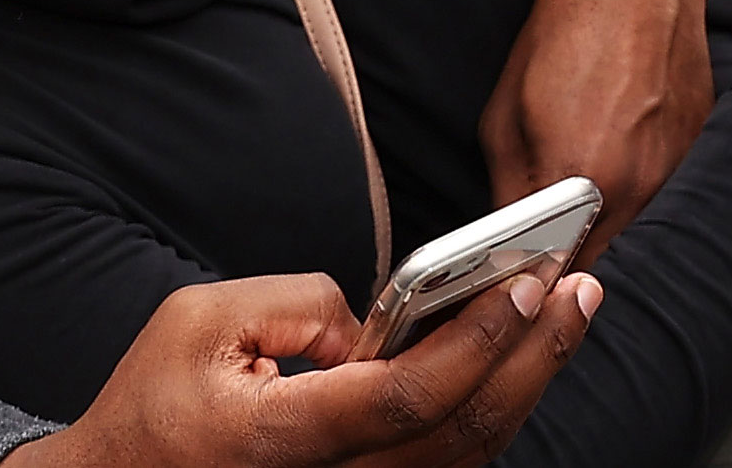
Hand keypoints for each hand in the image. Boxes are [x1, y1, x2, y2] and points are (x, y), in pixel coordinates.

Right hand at [1, 269, 596, 467]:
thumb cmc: (156, 403)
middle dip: (531, 353)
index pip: (407, 398)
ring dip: (526, 379)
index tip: (526, 283)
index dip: (476, 341)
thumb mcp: (200, 320)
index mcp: (284, 440)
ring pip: (467, 454)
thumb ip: (303, 302)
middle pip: (461, 432)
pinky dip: (495, 407)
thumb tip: (383, 318)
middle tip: (575, 284)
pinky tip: (521, 356)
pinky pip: (448, 463)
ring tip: (567, 310)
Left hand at [485, 0, 709, 261]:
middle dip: (574, 264)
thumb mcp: (503, 119)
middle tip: (545, 251)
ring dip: (612, 228)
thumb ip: (509, 195)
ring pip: (642, 227)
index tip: (516, 288)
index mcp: (585, 182)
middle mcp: (644, 183)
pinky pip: (670, 188)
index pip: (558, 276)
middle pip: (606, 260)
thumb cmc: (561, 33)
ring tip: (583, 201)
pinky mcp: (702, 140)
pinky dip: (643, 189)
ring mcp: (681, 164)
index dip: (535, 287)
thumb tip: (510, 244)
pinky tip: (620, 158)